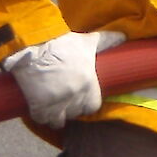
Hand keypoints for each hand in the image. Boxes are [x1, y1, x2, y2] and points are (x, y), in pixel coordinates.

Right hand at [2, 30, 125, 127]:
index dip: (86, 104)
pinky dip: (39, 116)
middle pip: (75, 113)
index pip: (93, 106)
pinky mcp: (38, 105)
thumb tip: (123, 36)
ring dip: (54, 116)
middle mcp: (75, 97)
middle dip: (69, 109)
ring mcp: (57, 103)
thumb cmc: (61, 42)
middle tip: (63, 103)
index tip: (80, 101)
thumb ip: (106, 40)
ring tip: (50, 109)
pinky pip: (41, 119)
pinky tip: (38, 110)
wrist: (33, 44)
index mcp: (89, 85)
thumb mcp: (87, 42)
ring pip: (58, 120)